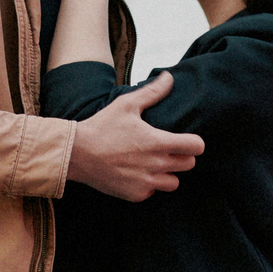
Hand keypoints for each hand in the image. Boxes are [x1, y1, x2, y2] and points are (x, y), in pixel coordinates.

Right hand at [66, 72, 202, 200]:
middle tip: (167, 150)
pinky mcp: (135, 194)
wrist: (76, 154)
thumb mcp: (127, 105)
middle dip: (182, 156)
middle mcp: (156, 165)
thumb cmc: (102, 126)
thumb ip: (152, 92)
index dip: (194, 142)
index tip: (186, 140)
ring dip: (168, 174)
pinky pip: (153, 192)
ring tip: (154, 164)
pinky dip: (149, 185)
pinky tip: (137, 174)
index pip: (196, 147)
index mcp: (158, 142)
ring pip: (174, 183)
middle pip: (189, 165)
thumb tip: (169, 77)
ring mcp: (146, 182)